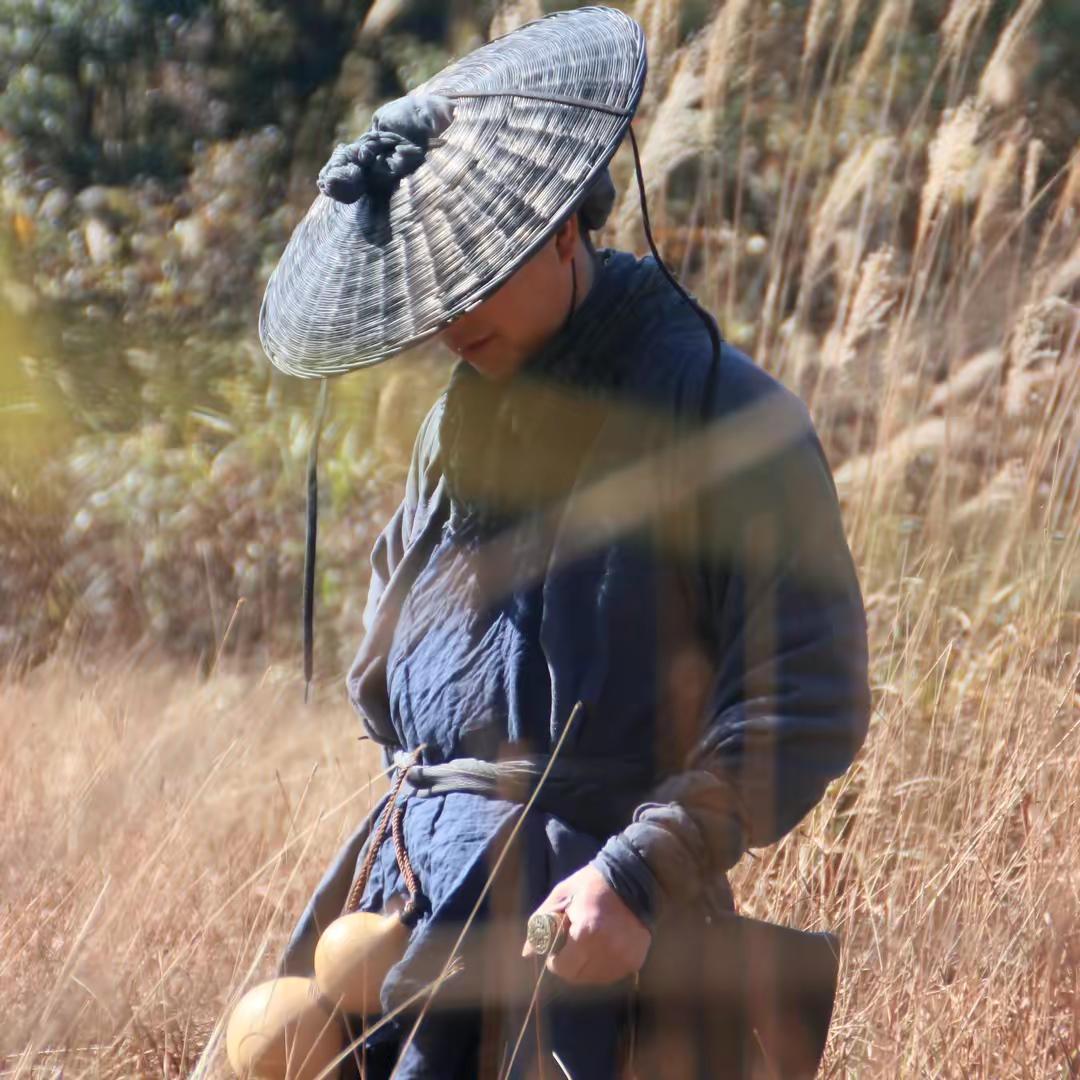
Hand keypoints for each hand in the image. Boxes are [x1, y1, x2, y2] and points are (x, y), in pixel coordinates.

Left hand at [522, 864, 650, 985]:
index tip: (557, 949)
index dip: (555, 960)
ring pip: (595, 978)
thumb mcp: (561, 896)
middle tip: (572, 945)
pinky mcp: (635, 961)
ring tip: (589, 944)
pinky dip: (604, 965)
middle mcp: (607, 950)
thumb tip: (526, 953)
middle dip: (570, 965)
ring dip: (587, 967)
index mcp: (586, 933)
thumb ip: (540, 924)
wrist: (631, 878)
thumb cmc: (591, 885)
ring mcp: (624, 958)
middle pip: (578, 976)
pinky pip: (612, 974)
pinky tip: (604, 947)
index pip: (563, 968)